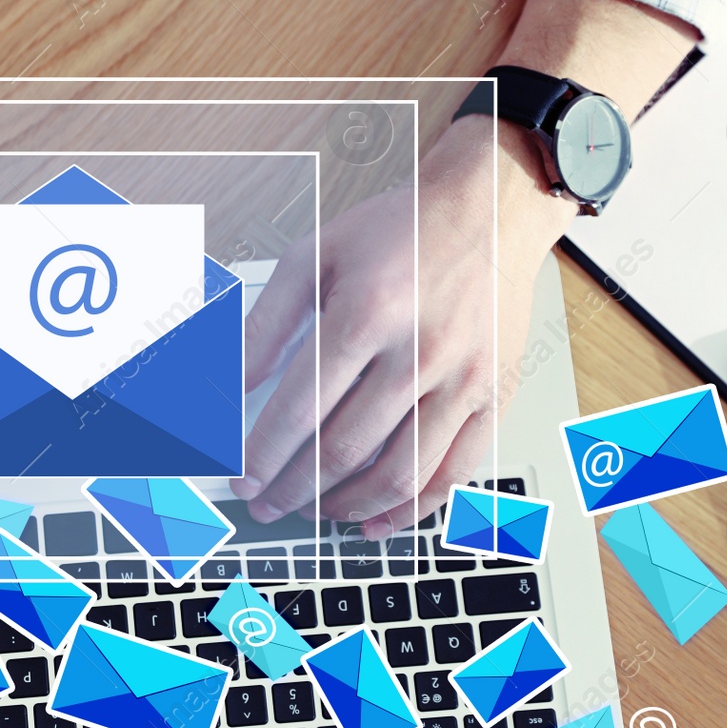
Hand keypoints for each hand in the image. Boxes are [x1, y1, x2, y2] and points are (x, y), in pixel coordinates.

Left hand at [232, 117, 571, 537]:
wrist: (488, 209)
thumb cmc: (400, 231)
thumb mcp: (315, 257)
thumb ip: (266, 324)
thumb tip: (231, 386)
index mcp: (368, 314)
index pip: (300, 410)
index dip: (264, 456)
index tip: (242, 479)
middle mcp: (420, 351)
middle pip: (345, 450)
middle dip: (294, 489)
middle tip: (268, 505)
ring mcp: (464, 379)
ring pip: (399, 475)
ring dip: (346, 506)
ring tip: (314, 510)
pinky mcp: (496, 396)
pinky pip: (452, 473)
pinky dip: (410, 510)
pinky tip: (376, 518)